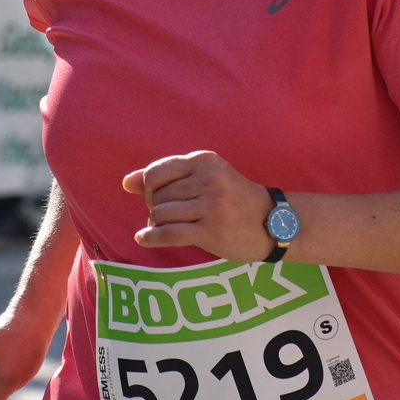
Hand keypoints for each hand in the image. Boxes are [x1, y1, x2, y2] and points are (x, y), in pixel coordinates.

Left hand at [122, 151, 274, 260]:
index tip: (157, 199)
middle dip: (156, 208)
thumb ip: (165, 178)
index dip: (149, 189)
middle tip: (170, 216)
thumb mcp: (204, 179)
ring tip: (169, 227)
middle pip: (157, 196)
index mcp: (206, 160)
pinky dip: (150, 238)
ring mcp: (212, 205)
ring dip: (157, 224)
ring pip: (161, 215)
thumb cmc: (233, 200)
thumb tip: (126, 182)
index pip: (156, 172)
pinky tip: (144, 239)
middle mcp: (209, 179)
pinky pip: (168, 234)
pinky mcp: (212, 231)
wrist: (274, 223)